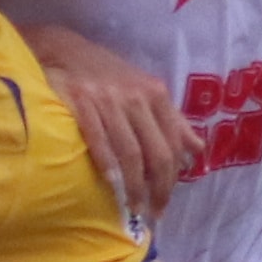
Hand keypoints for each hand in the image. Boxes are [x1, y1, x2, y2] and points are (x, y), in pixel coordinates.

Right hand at [23, 21, 192, 220]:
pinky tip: (111, 185)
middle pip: (156, 153)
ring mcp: (109, 100)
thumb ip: (172, 120)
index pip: (172, 145)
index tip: (164, 203)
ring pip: (130, 152)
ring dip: (134, 186)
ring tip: (133, 208)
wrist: (64, 49)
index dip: (172, 179)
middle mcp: (137, 98)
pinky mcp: (81, 102)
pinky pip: (99, 139)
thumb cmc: (107, 76)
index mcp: (156, 95)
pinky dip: (107, 165)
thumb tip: (197, 150)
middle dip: (157, 189)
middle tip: (152, 212)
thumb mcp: (145, 91)